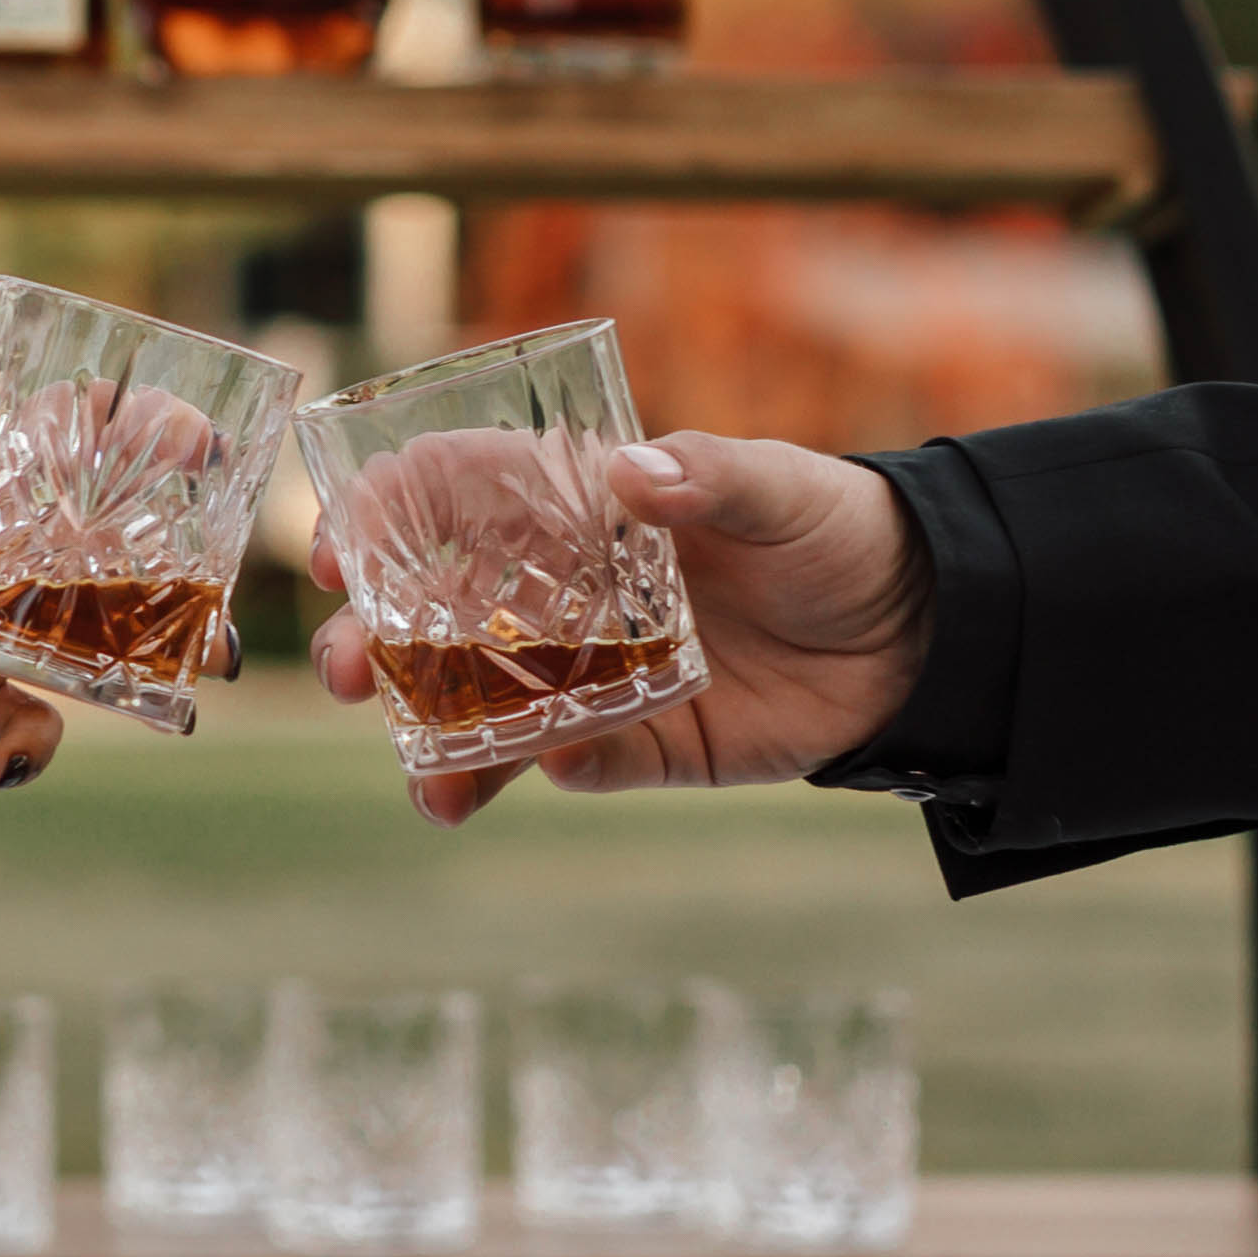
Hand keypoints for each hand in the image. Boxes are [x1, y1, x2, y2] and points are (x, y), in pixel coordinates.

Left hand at [0, 441, 236, 807]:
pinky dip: (35, 743)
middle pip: (92, 550)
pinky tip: (7, 769)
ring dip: (142, 658)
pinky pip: (26, 723)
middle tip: (225, 605)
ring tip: (197, 680)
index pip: (52, 445)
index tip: (200, 450)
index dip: (130, 435)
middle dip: (167, 570)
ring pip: (82, 640)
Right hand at [309, 429, 933, 827]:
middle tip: (344, 671)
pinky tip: (528, 780)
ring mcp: (597, 673)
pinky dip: (545, 774)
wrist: (923, 631)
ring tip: (418, 781)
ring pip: (486, 707)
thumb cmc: (836, 527)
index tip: (334, 548)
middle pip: (439, 616)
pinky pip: (576, 763)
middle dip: (376, 643)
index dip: (379, 517)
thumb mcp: (781, 486)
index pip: (451, 500)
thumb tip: (633, 475)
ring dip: (435, 738)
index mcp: (578, 508)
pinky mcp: (645, 741)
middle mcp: (565, 592)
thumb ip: (709, 477)